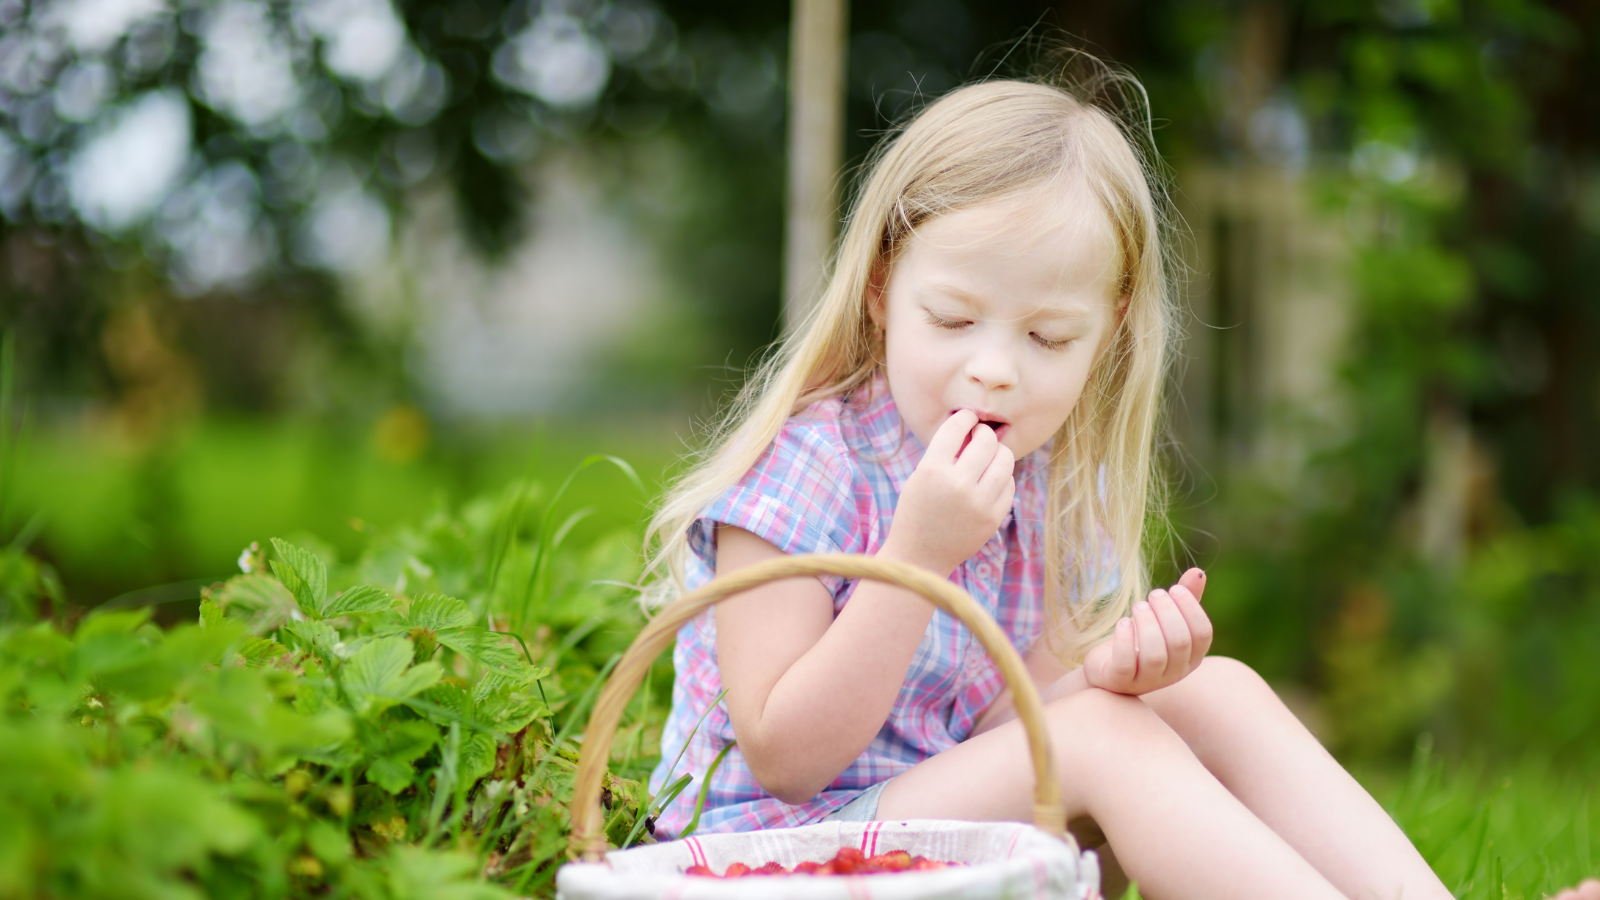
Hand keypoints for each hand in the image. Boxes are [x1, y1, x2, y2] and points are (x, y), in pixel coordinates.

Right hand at [883, 410, 1014, 575]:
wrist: (919, 556)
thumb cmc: (917, 510)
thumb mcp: (919, 477)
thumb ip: (944, 453)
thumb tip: (974, 427)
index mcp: (932, 470)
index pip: (956, 428)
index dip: (965, 417)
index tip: (967, 417)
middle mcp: (957, 484)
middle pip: (986, 440)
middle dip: (984, 433)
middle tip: (979, 435)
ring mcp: (978, 503)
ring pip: (1005, 459)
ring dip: (998, 451)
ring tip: (989, 455)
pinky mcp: (992, 518)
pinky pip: (1009, 484)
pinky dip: (1002, 476)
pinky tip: (991, 478)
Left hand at [1082, 568, 1211, 694]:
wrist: (1108, 667)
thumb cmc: (1142, 638)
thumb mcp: (1164, 619)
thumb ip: (1185, 598)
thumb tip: (1198, 572)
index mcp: (1191, 657)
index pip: (1203, 634)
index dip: (1191, 608)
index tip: (1174, 588)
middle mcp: (1174, 673)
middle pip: (1179, 642)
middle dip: (1166, 612)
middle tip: (1153, 594)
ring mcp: (1147, 681)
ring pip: (1155, 655)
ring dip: (1147, 624)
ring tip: (1138, 606)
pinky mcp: (1120, 682)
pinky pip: (1126, 664)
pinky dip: (1124, 640)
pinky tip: (1123, 622)